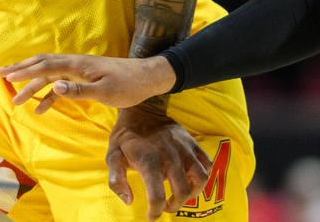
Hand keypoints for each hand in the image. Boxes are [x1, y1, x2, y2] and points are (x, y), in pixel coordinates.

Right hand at [0, 54, 176, 110]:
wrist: (148, 78)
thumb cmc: (128, 86)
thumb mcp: (105, 92)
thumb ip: (79, 90)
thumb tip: (55, 87)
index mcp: (76, 65)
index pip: (44, 66)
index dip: (23, 70)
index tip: (5, 75)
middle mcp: (74, 64)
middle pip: (41, 65)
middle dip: (20, 70)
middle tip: (0, 75)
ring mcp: (78, 71)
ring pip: (49, 75)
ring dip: (32, 85)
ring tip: (15, 98)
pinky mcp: (84, 78)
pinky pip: (60, 85)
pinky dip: (48, 95)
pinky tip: (41, 108)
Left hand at [107, 105, 211, 219]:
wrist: (142, 109)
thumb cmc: (126, 137)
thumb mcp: (113, 155)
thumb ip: (116, 179)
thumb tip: (129, 201)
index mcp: (149, 161)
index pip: (156, 195)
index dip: (155, 212)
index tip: (151, 217)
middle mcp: (170, 156)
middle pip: (183, 191)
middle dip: (175, 205)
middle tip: (166, 206)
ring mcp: (184, 149)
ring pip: (201, 179)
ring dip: (193, 192)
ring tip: (181, 194)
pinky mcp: (193, 143)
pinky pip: (207, 163)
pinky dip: (202, 174)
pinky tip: (189, 177)